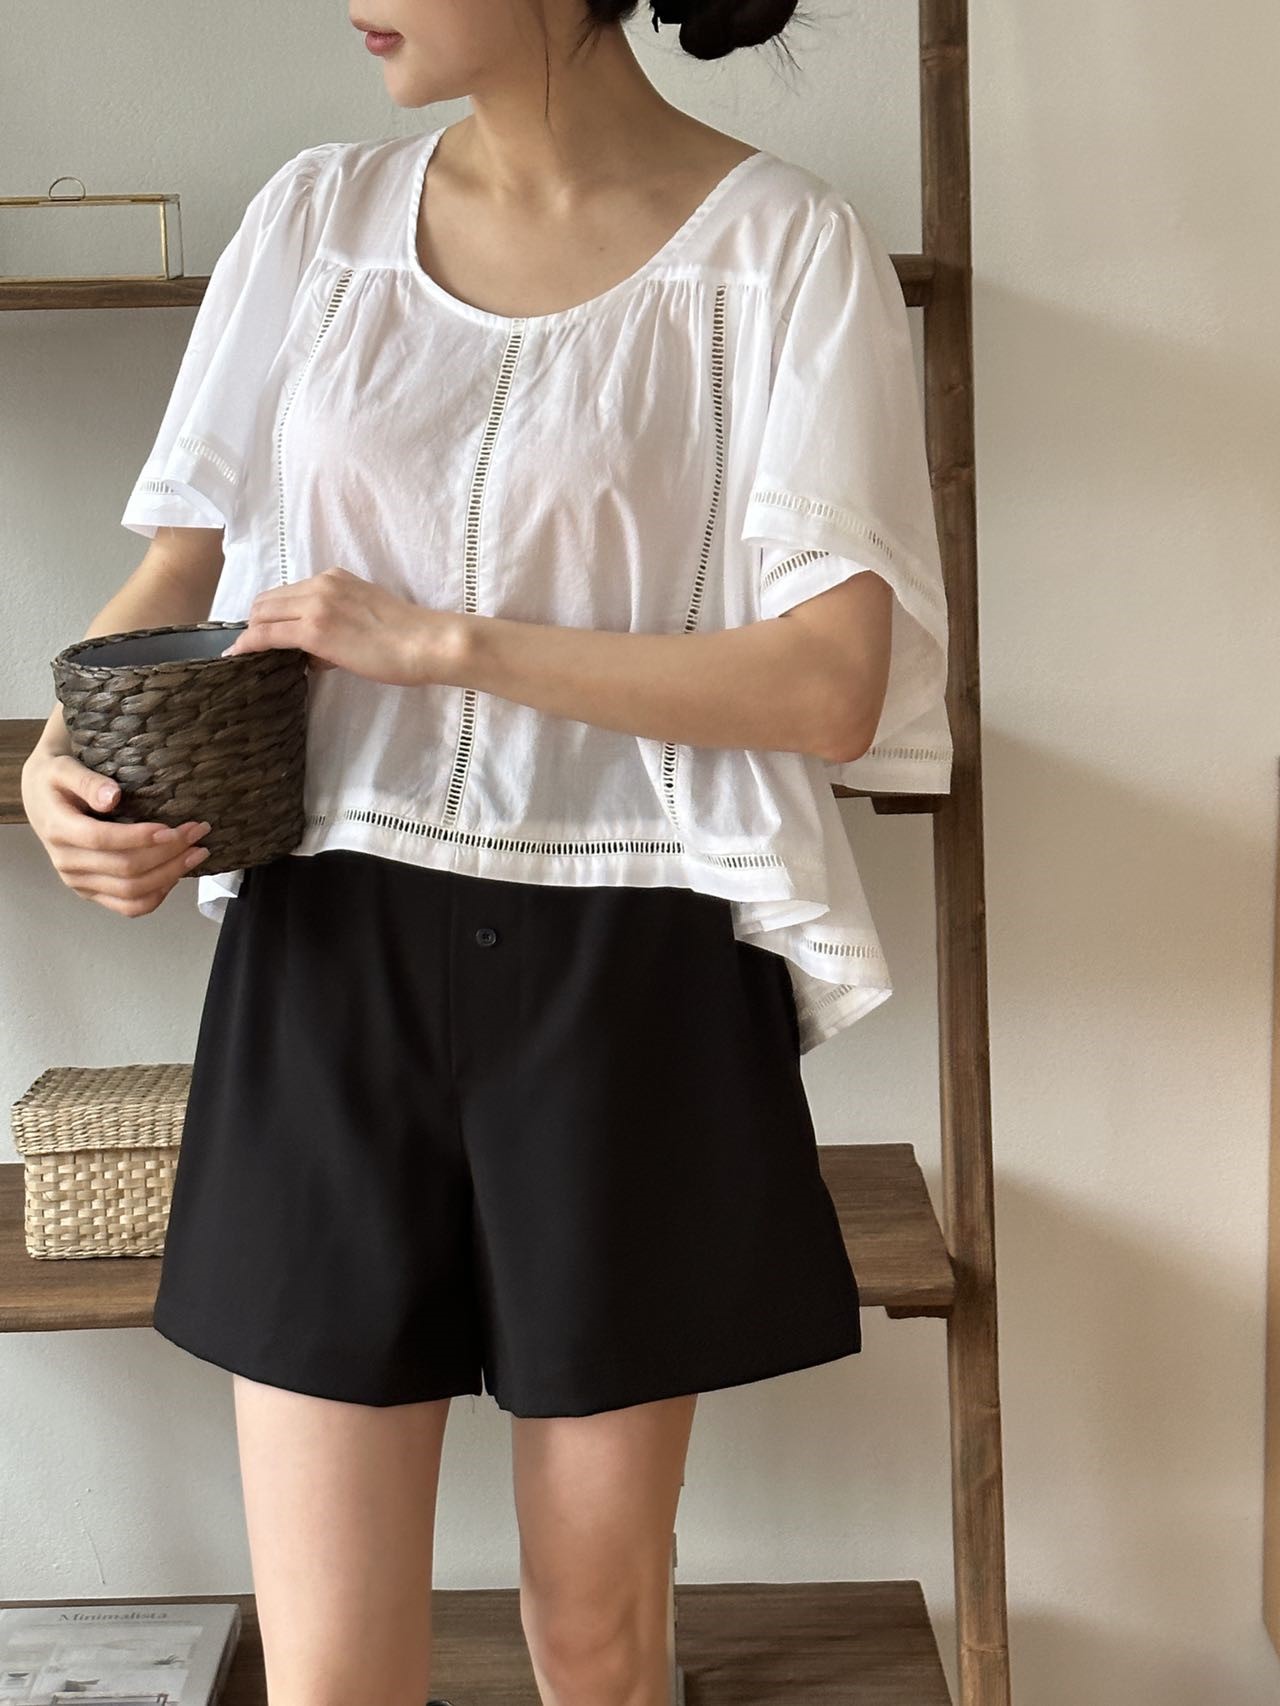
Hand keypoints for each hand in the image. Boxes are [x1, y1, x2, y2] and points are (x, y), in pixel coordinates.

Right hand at [21, 743, 211, 917]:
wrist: (41, 798)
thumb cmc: (56, 780)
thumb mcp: (64, 768)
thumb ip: (87, 781)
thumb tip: (112, 797)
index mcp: (59, 830)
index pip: (103, 840)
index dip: (140, 837)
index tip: (172, 828)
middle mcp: (67, 862)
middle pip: (125, 869)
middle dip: (168, 852)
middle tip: (198, 832)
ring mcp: (79, 882)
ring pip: (131, 891)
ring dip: (170, 874)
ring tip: (198, 852)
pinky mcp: (91, 892)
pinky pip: (128, 906)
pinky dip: (157, 896)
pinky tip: (175, 875)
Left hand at [220, 566, 446, 686]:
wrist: (426, 643)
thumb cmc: (408, 637)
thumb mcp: (366, 615)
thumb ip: (338, 623)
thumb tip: (315, 652)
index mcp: (334, 578)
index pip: (287, 593)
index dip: (271, 614)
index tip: (266, 634)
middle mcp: (321, 584)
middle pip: (266, 600)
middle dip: (255, 624)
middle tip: (253, 650)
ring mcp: (316, 605)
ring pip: (261, 615)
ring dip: (251, 635)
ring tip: (245, 657)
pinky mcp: (313, 630)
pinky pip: (266, 635)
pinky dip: (247, 646)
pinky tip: (238, 657)